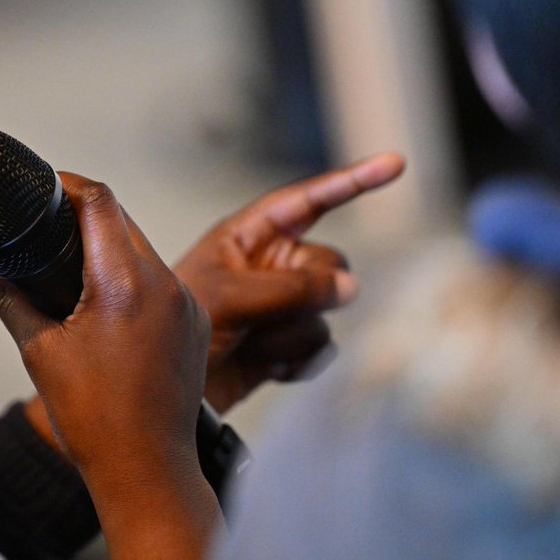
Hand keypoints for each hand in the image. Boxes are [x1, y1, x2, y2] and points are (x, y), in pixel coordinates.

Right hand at [0, 173, 219, 559]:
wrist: (147, 471)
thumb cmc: (95, 420)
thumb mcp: (40, 352)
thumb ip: (7, 299)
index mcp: (125, 283)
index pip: (101, 202)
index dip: (70, 184)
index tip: (46, 187)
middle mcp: (165, 285)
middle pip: (124, 222)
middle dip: (88, 215)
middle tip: (51, 222)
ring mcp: (186, 304)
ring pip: (146, 251)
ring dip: (112, 246)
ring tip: (75, 262)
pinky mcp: (195, 324)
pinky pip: (163, 281)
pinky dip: (135, 277)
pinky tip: (109, 300)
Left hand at [174, 153, 404, 412]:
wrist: (165, 396)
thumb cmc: (178, 331)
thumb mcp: (227, 297)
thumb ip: (290, 287)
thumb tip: (349, 287)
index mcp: (248, 237)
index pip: (307, 201)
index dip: (352, 180)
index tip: (394, 163)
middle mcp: (270, 266)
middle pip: (330, 265)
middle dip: (310, 291)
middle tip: (269, 312)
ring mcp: (282, 306)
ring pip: (329, 310)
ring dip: (294, 332)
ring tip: (251, 343)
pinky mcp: (288, 344)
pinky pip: (322, 345)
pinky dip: (298, 359)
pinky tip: (265, 366)